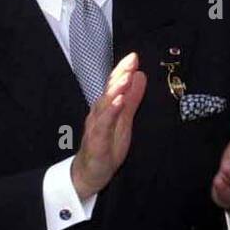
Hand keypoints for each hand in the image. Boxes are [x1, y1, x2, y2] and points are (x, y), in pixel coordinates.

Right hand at [71, 52, 146, 200]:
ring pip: (105, 105)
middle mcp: (99, 113)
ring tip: (126, 77)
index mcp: (107, 107)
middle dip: (120, 74)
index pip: (114, 85)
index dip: (123, 70)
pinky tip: (118, 102)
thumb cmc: (106, 145)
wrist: (89, 173)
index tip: (134, 56)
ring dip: (115, 90)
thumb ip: (132, 98)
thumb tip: (140, 76)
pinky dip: (111, 112)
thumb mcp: (125, 120)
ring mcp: (96, 126)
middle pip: (109, 90)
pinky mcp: (97, 141)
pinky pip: (103, 125)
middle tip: (131, 60)